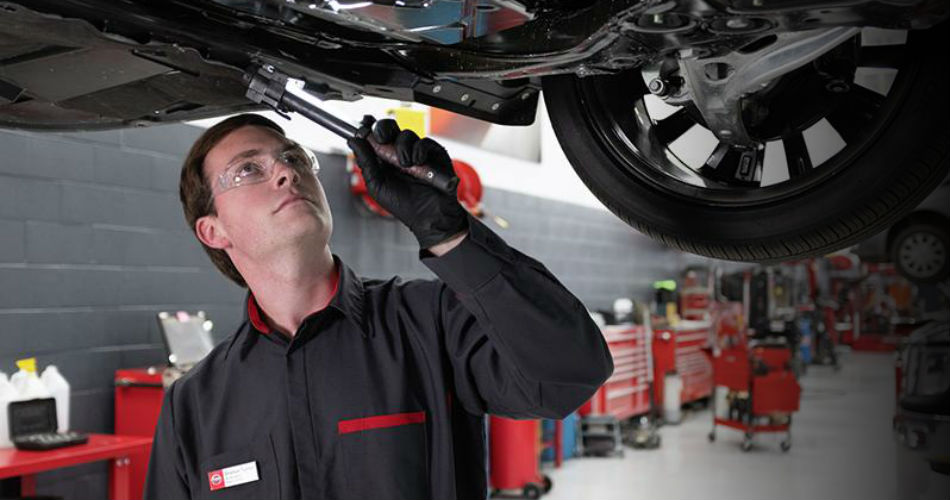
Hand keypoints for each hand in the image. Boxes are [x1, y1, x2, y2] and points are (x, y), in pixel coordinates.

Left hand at [347, 117, 468, 249]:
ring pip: (406, 134)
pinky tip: (418, 163)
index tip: (364, 123)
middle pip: (389, 127)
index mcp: (384, 158)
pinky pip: (424, 141)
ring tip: (405, 165)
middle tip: (382, 139)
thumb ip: (365, 162)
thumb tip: (353, 140)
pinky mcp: (434, 153)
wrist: (428, 216)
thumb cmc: (403, 205)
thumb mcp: (377, 184)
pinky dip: (419, 150)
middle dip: (383, 129)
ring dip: (402, 148)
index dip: (368, 127)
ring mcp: (417, 152)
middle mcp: (400, 152)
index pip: (374, 135)